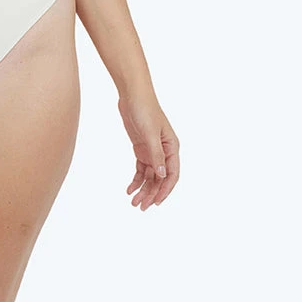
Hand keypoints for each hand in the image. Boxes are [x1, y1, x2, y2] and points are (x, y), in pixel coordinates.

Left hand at [117, 93, 178, 210]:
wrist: (132, 94)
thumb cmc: (144, 109)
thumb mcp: (149, 133)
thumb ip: (155, 154)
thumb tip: (161, 175)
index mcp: (172, 147)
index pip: (172, 174)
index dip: (165, 190)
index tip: (155, 202)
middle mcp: (164, 151)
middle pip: (160, 178)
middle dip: (151, 193)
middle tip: (140, 207)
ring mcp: (152, 150)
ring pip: (150, 176)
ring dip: (143, 189)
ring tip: (133, 202)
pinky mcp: (141, 148)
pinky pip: (141, 169)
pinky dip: (136, 179)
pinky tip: (129, 189)